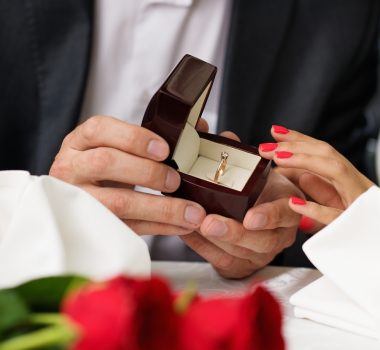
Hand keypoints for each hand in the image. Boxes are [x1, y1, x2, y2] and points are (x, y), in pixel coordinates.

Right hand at [50, 116, 205, 234]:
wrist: (83, 193)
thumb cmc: (108, 165)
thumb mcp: (119, 146)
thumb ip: (153, 137)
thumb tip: (199, 128)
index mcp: (80, 141)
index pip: (100, 129)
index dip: (134, 138)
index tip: (164, 149)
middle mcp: (71, 167)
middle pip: (106, 164)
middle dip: (148, 172)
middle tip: (176, 180)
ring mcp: (79, 199)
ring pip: (117, 202)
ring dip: (160, 208)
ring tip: (190, 212)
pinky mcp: (94, 225)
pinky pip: (128, 227)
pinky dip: (160, 227)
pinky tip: (182, 225)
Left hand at [181, 132, 300, 278]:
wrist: (258, 215)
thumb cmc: (258, 191)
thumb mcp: (257, 172)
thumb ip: (243, 155)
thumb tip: (225, 137)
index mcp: (288, 208)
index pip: (285, 214)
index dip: (270, 216)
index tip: (250, 217)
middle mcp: (279, 235)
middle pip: (261, 241)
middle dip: (233, 233)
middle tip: (209, 222)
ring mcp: (262, 254)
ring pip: (239, 254)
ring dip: (213, 241)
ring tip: (192, 225)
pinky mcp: (242, 265)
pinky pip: (222, 260)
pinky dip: (202, 247)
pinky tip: (186, 232)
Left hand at [258, 125, 373, 225]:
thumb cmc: (363, 225)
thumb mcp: (338, 203)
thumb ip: (320, 189)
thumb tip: (301, 175)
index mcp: (348, 178)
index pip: (321, 150)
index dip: (299, 139)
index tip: (275, 131)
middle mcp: (355, 183)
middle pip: (327, 153)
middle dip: (295, 145)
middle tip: (265, 147)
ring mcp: (359, 200)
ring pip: (335, 171)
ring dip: (305, 161)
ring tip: (278, 159)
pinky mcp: (357, 224)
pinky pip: (336, 215)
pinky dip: (315, 208)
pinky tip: (294, 203)